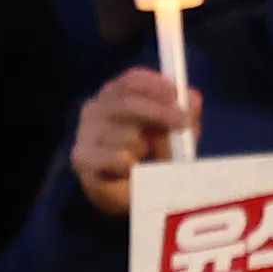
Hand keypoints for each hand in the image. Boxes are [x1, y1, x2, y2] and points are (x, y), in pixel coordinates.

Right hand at [70, 67, 198, 215]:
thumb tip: (191, 101)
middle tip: (182, 123)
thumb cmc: (153, 153)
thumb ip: (185, 113)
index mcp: (117, 94)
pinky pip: (118, 158)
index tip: (177, 95)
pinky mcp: (81, 157)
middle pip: (127, 103)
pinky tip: (126, 171)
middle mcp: (96, 108)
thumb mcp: (176, 130)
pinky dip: (132, 166)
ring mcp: (85, 132)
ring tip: (142, 157)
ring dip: (144, 148)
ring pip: (126, 134)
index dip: (155, 85)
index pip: (131, 80)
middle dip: (159, 112)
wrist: (129, 191)